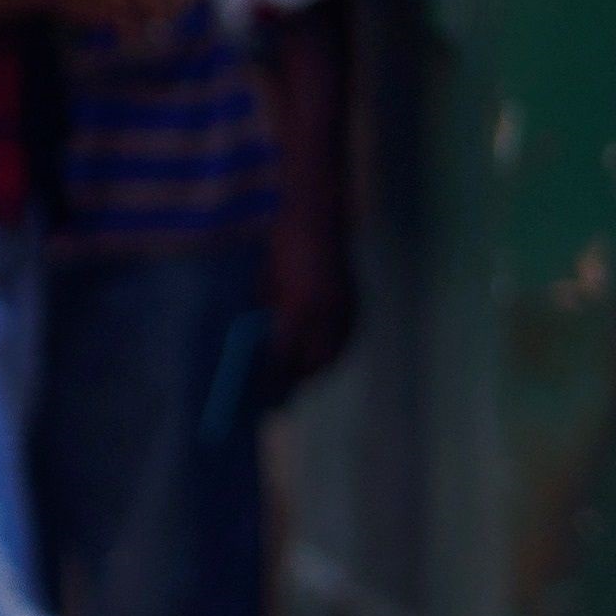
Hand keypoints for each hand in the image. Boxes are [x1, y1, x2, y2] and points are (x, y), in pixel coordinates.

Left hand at [267, 243, 357, 394]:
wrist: (317, 218)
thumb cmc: (281, 249)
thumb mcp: (266, 284)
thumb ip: (270, 316)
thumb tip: (266, 348)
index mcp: (298, 308)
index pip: (285, 355)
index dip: (272, 376)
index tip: (259, 390)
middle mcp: (325, 313)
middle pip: (314, 363)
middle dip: (296, 381)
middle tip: (279, 397)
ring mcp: (346, 310)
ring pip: (334, 355)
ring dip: (317, 370)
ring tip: (299, 382)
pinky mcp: (356, 305)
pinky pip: (346, 339)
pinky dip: (333, 352)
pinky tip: (322, 359)